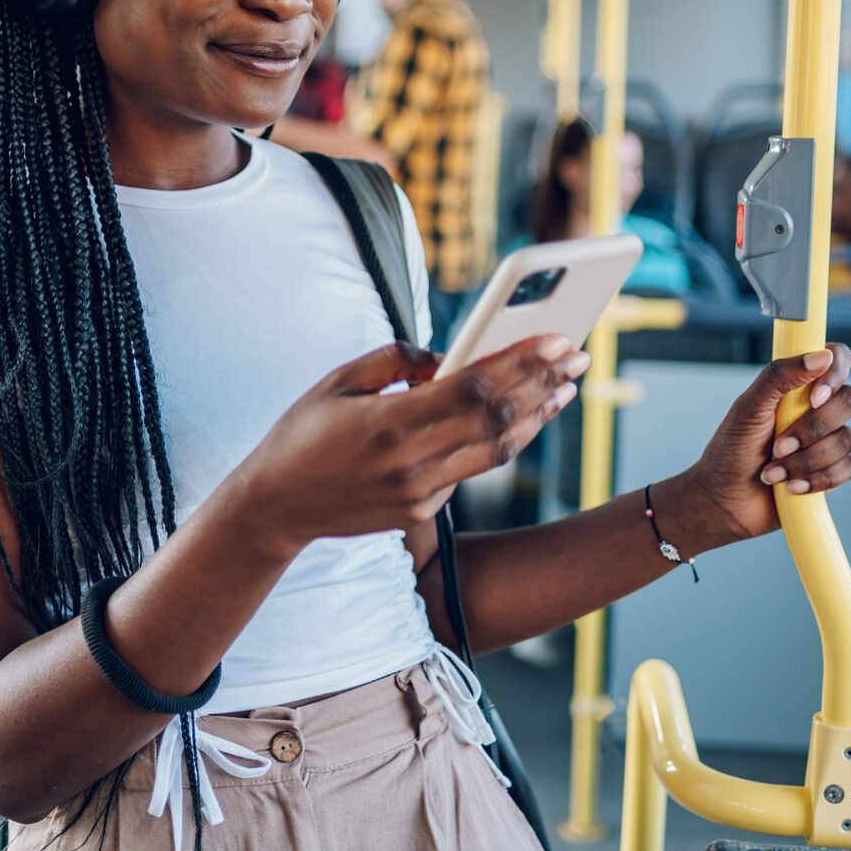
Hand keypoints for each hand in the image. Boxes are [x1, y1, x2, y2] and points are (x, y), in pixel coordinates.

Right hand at [230, 336, 589, 556]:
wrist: (274, 507)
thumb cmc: (301, 433)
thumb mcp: (337, 381)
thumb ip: (394, 360)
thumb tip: (445, 355)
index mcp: (389, 423)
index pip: (474, 388)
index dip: (522, 362)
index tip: (557, 339)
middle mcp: (411, 462)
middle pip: (497, 419)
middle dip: (543, 384)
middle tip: (577, 356)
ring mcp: (419, 492)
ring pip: (497, 451)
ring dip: (537, 417)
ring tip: (565, 389)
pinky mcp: (421, 511)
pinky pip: (471, 470)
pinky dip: (501, 441)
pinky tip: (522, 417)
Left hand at [669, 344, 850, 546]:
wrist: (726, 501)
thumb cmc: (731, 450)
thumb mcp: (748, 408)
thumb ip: (779, 377)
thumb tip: (821, 355)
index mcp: (797, 385)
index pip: (836, 358)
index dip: (835, 374)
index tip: (815, 398)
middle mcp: (818, 408)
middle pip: (850, 401)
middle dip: (812, 429)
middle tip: (777, 446)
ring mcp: (828, 439)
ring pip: (848, 439)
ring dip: (806, 460)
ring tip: (772, 472)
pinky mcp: (833, 470)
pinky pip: (849, 468)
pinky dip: (819, 479)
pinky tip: (792, 487)